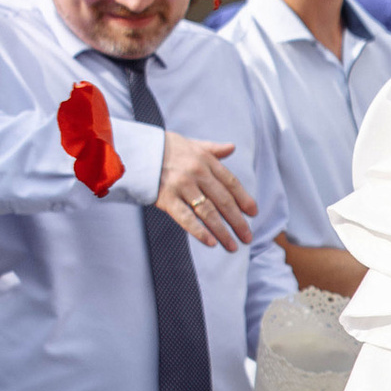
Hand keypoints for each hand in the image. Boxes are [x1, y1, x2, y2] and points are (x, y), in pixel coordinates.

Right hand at [154, 132, 257, 255]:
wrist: (137, 150)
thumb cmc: (166, 148)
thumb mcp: (192, 144)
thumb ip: (213, 149)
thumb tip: (231, 147)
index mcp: (206, 160)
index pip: (230, 183)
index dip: (244, 199)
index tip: (253, 213)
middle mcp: (197, 172)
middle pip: (223, 200)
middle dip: (238, 221)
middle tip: (248, 237)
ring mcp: (182, 186)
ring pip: (208, 212)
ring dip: (223, 231)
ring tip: (232, 246)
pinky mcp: (166, 198)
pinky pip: (186, 218)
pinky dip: (200, 231)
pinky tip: (211, 243)